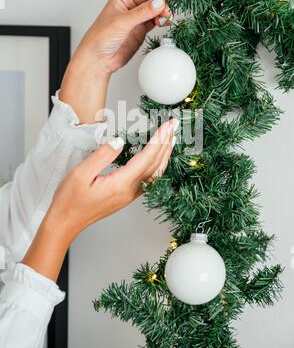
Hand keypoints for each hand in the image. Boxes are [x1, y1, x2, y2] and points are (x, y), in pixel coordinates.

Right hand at [22, 119, 176, 280]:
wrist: (65, 223)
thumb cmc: (69, 200)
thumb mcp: (80, 173)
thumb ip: (102, 155)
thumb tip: (119, 141)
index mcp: (121, 184)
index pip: (147, 157)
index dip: (159, 139)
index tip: (168, 125)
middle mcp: (130, 191)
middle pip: (155, 165)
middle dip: (166, 143)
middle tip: (174, 126)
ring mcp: (129, 195)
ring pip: (154, 173)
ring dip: (164, 155)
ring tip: (170, 138)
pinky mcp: (125, 196)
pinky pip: (148, 178)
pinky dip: (156, 165)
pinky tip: (156, 158)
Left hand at [60, 0, 171, 123]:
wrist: (98, 60)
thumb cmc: (100, 38)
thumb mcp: (122, 22)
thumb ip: (142, 12)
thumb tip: (159, 2)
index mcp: (122, 0)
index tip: (164, 6)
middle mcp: (129, 9)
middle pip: (152, 3)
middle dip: (161, 7)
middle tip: (167, 15)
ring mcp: (135, 21)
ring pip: (154, 13)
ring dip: (162, 15)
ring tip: (165, 20)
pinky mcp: (139, 32)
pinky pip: (153, 24)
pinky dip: (160, 23)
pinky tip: (163, 24)